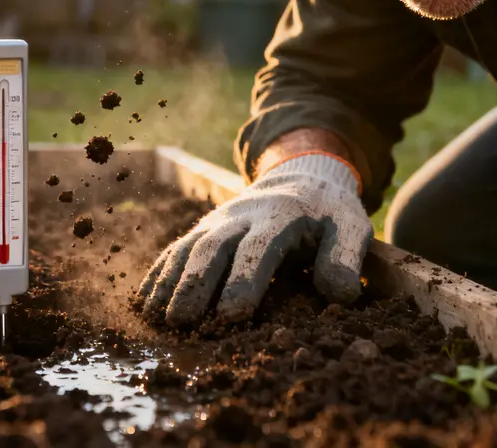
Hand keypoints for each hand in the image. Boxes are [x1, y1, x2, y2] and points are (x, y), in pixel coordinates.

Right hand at [137, 152, 372, 325]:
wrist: (301, 176)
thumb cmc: (329, 213)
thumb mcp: (351, 227)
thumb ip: (346, 258)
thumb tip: (341, 296)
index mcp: (281, 216)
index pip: (259, 247)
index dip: (245, 279)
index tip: (234, 314)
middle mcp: (242, 216)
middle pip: (213, 246)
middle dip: (196, 283)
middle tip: (183, 321)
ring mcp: (218, 222)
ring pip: (188, 247)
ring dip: (171, 281)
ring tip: (158, 317)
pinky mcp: (204, 230)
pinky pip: (176, 249)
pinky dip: (159, 274)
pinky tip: (145, 302)